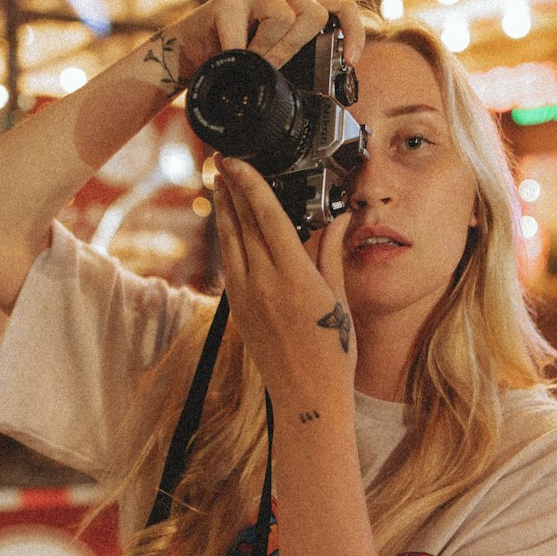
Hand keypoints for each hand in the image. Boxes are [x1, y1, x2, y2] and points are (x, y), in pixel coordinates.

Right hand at [169, 0, 364, 82]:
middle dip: (296, 49)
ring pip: (283, 16)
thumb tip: (325, 93)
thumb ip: (296, 68)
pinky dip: (240, 52)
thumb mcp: (273, 68)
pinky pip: (243, 31)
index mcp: (298, 11)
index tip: (350, 62)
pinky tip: (231, 59)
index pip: (341, 10)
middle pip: (314, 14)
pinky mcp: (227, 2)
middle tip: (274, 67)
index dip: (353, 33)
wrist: (187, 57)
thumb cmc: (234, 63)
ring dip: (269, 49)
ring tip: (252, 62)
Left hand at [213, 155, 355, 409]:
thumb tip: (335, 218)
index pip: (265, 217)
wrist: (306, 396)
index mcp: (292, 277)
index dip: (250, 184)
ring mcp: (245, 297)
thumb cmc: (333, 351)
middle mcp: (262, 284)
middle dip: (230, 188)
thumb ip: (330, 253)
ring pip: (228, 242)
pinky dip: (228, 239)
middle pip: (240, 223)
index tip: (236, 161)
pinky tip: (229, 226)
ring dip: (222, 210)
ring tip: (218, 182)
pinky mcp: (238, 310)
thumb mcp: (338, 297)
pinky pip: (229, 264)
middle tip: (222, 159)